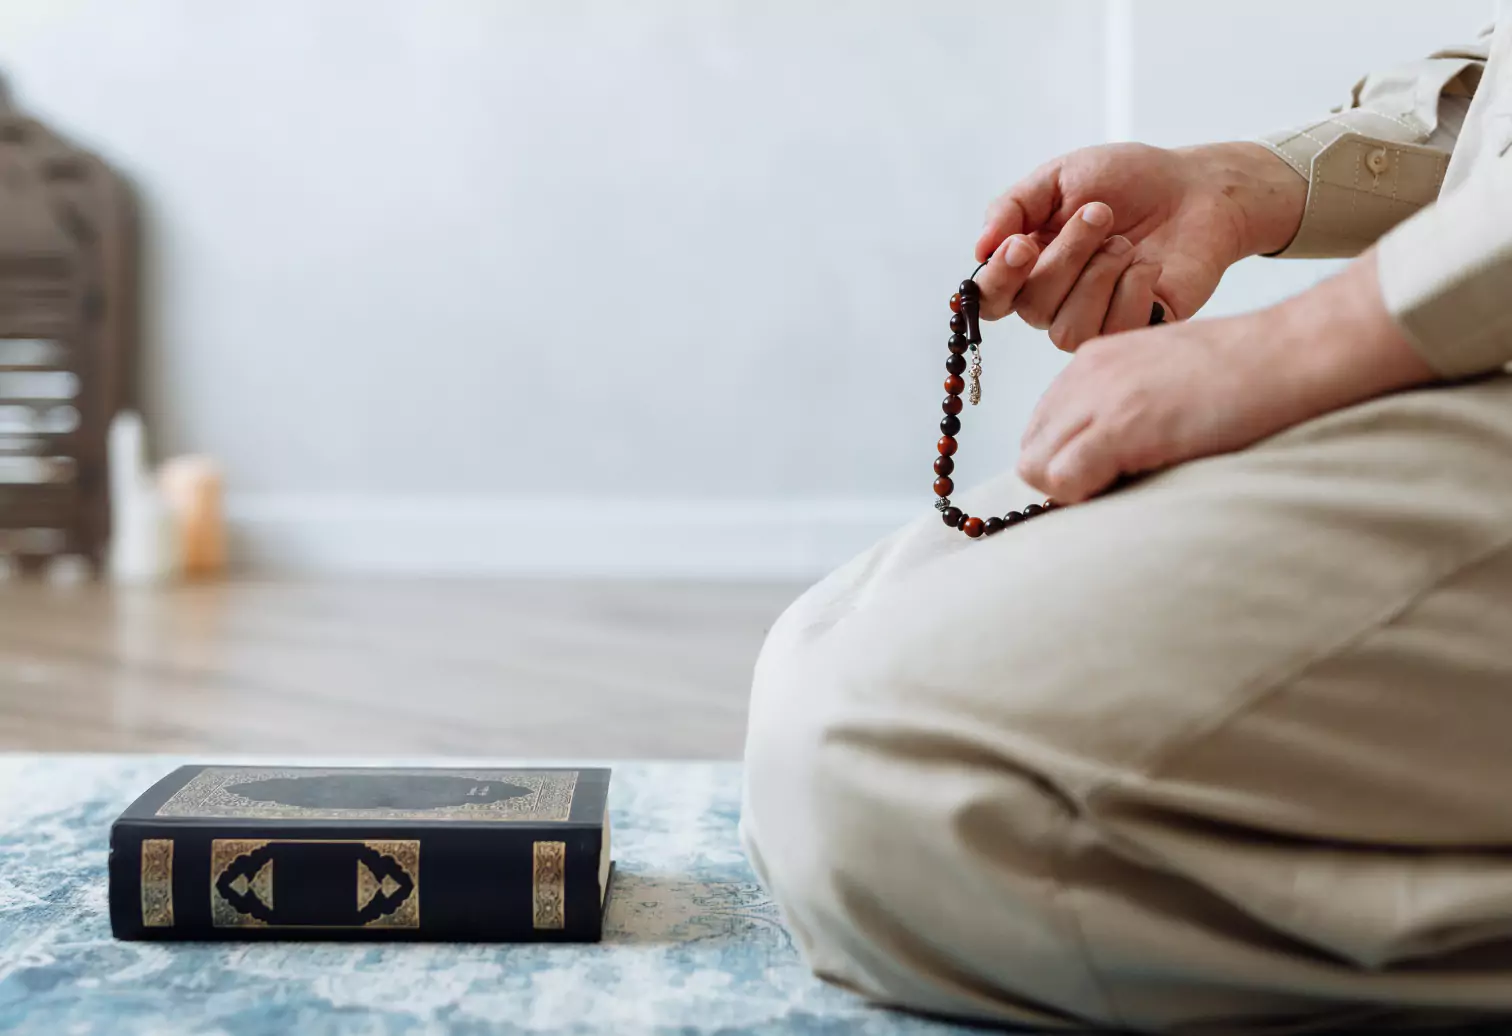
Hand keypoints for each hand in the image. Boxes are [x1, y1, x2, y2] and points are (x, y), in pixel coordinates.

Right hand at [973, 142, 1306, 349]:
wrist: (1198, 188)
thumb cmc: (1129, 180)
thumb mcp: (1062, 175)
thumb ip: (1013, 206)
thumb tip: (980, 248)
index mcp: (1028, 265)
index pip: (989, 298)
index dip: (999, 280)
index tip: (1022, 244)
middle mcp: (1054, 300)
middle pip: (1031, 308)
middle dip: (1067, 256)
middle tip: (1100, 213)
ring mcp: (1093, 320)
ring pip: (1067, 330)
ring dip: (1099, 275)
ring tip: (1125, 242)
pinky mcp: (1134, 332)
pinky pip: (1114, 331)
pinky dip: (1133, 288)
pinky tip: (1149, 264)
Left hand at [1016, 252, 1437, 502]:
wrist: (1290, 354)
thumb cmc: (1244, 376)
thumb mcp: (1163, 380)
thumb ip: (1122, 408)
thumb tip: (1100, 460)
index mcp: (1093, 362)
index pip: (1041, 428)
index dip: (1064, 462)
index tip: (1103, 477)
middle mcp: (1085, 375)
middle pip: (1031, 450)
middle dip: (1061, 482)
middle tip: (1113, 490)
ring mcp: (1100, 399)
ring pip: (1037, 467)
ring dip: (1072, 492)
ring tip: (1125, 488)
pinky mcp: (1121, 426)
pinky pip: (1063, 479)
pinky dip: (1084, 497)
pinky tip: (1128, 487)